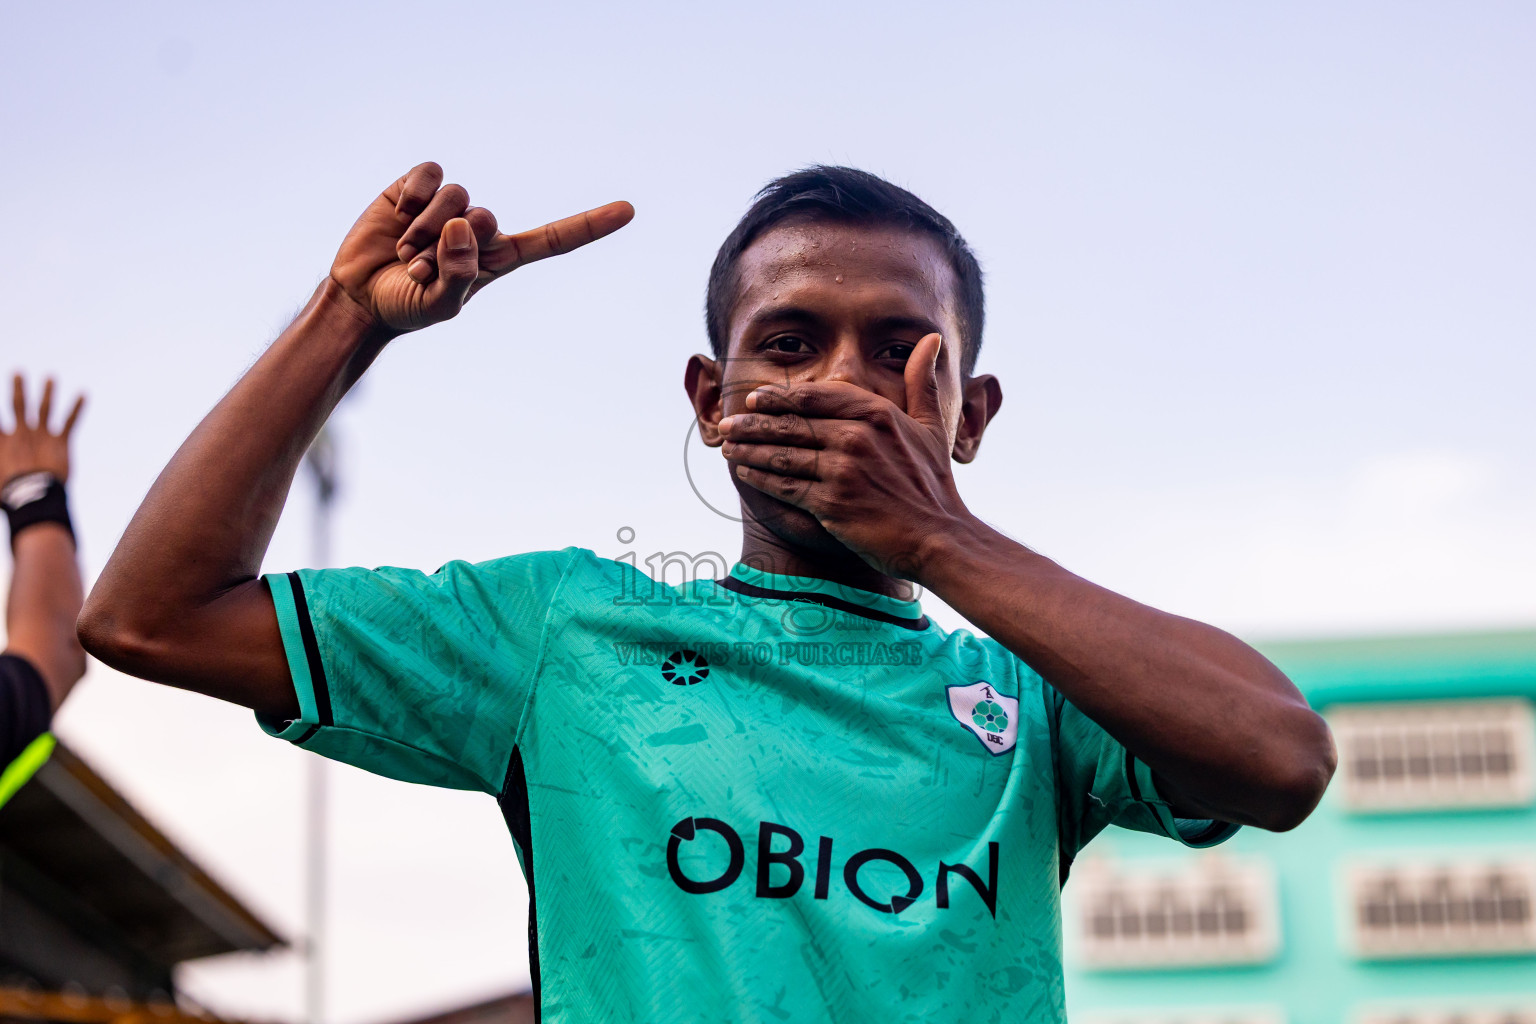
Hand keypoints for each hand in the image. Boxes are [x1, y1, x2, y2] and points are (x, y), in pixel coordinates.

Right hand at [0, 375, 83, 486]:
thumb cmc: (7, 493)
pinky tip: (84, 394)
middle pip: (19, 405)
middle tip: (18, 372)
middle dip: (19, 388)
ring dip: (48, 392)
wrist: (32, 495)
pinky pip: (70, 421)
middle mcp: (21, 433)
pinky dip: (77, 407)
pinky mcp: (60, 442)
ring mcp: (41, 435)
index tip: (5, 384)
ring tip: (51, 378)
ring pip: (45, 408)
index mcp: (2, 441)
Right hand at [329, 161, 633, 333]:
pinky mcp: (418, 187)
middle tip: (421, 267)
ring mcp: (450, 206)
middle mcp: (479, 228)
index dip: (589, 226)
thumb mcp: (439, 304)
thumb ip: (459, 274)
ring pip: (456, 195)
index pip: (553, 240)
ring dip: (425, 228)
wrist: (360, 296)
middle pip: (485, 215)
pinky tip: (399, 214)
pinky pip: (431, 173)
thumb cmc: (406, 307)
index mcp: (499, 258)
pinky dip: (414, 196)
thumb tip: (466, 225)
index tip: (628, 211)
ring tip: (406, 251)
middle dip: (448, 244)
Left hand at [718, 334, 972, 579]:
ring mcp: (843, 470)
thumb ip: (921, 381)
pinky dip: (761, 478)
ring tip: (727, 447)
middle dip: (752, 424)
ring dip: (749, 450)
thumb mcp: (931, 426)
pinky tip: (745, 473)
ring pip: (783, 453)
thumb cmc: (932, 484)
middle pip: (791, 423)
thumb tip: (930, 339)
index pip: (815, 396)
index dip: (780, 397)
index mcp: (877, 413)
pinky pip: (785, 485)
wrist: (938, 538)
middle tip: (727, 424)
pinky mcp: (832, 503)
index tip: (756, 400)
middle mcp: (857, 436)